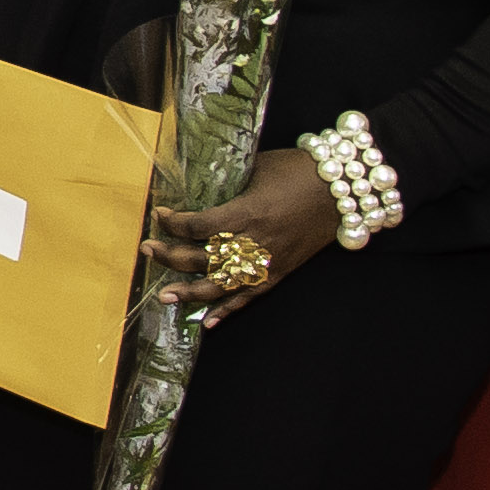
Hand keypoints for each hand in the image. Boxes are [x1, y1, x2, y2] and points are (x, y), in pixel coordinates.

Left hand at [148, 148, 340, 321]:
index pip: (198, 226)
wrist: (343, 189)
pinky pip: (250, 296)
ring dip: (189, 292)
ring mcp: (267, 261)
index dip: (174, 223)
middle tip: (146, 250)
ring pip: (221, 285)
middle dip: (169, 255)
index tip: (160, 215)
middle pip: (202, 257)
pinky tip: (207, 321)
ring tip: (164, 295)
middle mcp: (254, 242)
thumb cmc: (299, 170)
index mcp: (247, 213)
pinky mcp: (281, 272)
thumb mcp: (258, 169)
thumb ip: (231, 186)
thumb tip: (203, 191)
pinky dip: (228, 310)